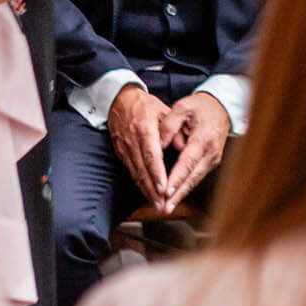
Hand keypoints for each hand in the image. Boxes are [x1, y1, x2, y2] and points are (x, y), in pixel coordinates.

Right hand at [106, 84, 172, 207]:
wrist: (120, 100)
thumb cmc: (145, 105)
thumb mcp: (164, 111)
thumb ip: (176, 130)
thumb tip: (185, 147)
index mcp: (144, 129)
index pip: (151, 156)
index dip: (157, 174)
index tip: (164, 188)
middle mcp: (132, 141)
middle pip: (142, 170)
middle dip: (152, 190)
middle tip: (163, 205)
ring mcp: (124, 148)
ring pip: (136, 174)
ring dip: (146, 191)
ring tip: (157, 205)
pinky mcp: (121, 152)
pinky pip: (131, 171)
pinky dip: (140, 184)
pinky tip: (148, 193)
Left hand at [159, 91, 232, 210]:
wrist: (221, 108)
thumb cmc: (200, 107)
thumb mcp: (183, 107)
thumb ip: (168, 124)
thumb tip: (157, 144)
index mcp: (204, 138)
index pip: (188, 162)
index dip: (177, 178)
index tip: (166, 191)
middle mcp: (211, 152)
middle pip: (192, 177)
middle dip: (178, 195)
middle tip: (164, 208)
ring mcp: (213, 159)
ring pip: (195, 180)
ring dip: (181, 195)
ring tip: (166, 207)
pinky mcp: (211, 162)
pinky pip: (196, 177)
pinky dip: (185, 188)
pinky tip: (174, 197)